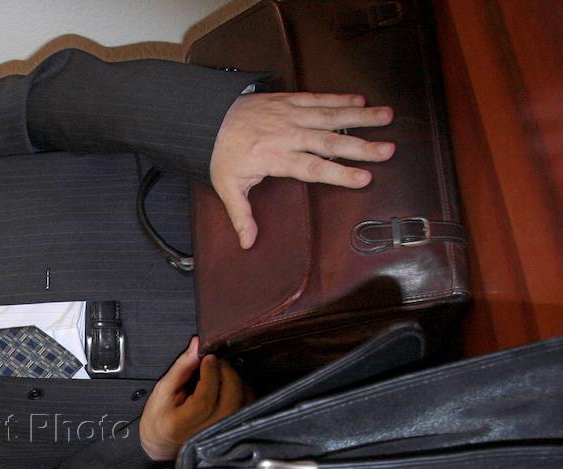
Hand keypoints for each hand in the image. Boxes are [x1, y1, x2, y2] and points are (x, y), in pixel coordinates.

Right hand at [138, 338, 248, 461]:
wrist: (162, 442)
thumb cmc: (159, 418)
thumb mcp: (162, 391)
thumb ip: (181, 368)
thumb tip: (197, 346)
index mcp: (182, 424)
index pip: (205, 399)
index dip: (210, 375)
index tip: (208, 358)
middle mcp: (204, 433)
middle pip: (229, 402)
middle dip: (227, 374)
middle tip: (218, 362)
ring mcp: (220, 434)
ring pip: (242, 405)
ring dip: (237, 382)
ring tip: (223, 372)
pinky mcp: (230, 431)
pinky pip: (246, 409)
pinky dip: (243, 392)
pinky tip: (231, 385)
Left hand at [211, 92, 394, 248]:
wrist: (207, 118)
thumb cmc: (220, 154)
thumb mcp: (227, 187)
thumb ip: (241, 215)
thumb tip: (247, 243)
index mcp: (275, 157)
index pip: (312, 167)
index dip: (338, 173)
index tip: (363, 178)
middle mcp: (287, 134)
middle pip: (329, 141)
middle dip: (360, 146)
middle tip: (387, 150)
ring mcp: (290, 114)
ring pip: (329, 115)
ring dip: (360, 116)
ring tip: (387, 116)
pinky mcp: (289, 100)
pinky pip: (318, 98)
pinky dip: (339, 98)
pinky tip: (360, 100)